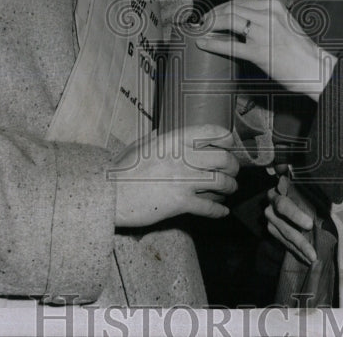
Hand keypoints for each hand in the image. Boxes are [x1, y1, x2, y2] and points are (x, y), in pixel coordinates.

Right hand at [111, 124, 238, 226]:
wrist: (109, 194)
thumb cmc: (122, 169)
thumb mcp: (139, 145)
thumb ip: (155, 138)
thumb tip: (159, 131)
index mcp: (174, 139)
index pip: (212, 132)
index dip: (226, 138)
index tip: (229, 144)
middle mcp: (183, 157)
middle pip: (223, 159)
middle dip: (233, 166)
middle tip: (233, 171)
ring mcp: (183, 180)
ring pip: (221, 182)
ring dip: (230, 187)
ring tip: (230, 189)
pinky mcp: (180, 203)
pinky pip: (209, 207)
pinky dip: (219, 210)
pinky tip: (222, 211)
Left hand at [196, 0, 335, 100]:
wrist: (314, 67)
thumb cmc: (301, 49)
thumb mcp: (285, 24)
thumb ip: (267, 19)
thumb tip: (245, 21)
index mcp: (274, 6)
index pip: (241, 1)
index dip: (223, 6)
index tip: (215, 12)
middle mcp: (267, 15)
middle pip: (232, 8)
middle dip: (214, 13)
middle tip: (204, 21)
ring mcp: (262, 33)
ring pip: (229, 21)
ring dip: (211, 24)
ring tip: (202, 29)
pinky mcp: (258, 52)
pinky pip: (231, 45)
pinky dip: (214, 43)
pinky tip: (204, 43)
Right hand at [265, 186, 316, 264]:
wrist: (283, 194)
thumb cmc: (300, 191)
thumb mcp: (303, 188)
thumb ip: (311, 194)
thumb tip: (331, 204)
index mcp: (278, 191)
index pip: (283, 204)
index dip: (296, 215)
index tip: (310, 224)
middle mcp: (271, 205)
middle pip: (284, 225)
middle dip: (299, 239)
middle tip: (312, 252)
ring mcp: (270, 218)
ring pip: (284, 236)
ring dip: (299, 248)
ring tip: (312, 258)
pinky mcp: (271, 229)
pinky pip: (284, 242)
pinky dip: (296, 250)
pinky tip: (306, 258)